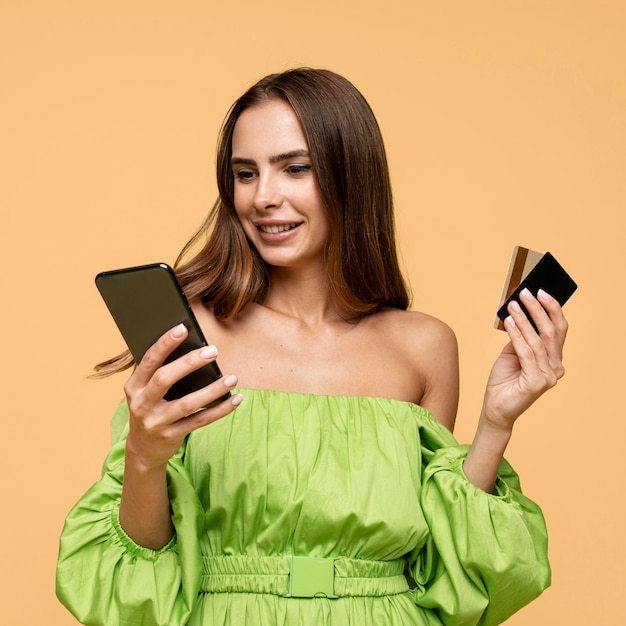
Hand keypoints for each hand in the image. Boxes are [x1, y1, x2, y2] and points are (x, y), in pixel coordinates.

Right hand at [123, 323, 240, 469]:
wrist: (142, 450)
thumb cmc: (151, 409)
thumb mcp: (146, 391)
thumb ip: (161, 372)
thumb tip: (193, 347)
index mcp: (134, 386)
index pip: (149, 360)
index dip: (165, 343)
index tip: (183, 328)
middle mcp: (141, 403)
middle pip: (164, 379)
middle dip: (189, 363)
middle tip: (213, 351)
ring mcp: (156, 422)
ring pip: (187, 403)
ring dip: (212, 390)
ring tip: (232, 378)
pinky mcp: (171, 436)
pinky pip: (200, 421)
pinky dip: (220, 410)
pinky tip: (235, 399)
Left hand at [482, 288, 567, 431]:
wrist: (495, 409)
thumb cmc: (504, 381)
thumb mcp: (512, 353)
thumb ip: (521, 337)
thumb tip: (520, 313)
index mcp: (554, 360)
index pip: (559, 330)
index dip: (552, 309)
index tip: (541, 291)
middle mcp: (556, 368)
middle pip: (551, 332)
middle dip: (538, 309)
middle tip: (526, 293)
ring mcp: (548, 377)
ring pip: (538, 340)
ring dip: (524, 319)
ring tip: (512, 305)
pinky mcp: (536, 383)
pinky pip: (525, 352)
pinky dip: (517, 334)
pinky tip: (509, 322)